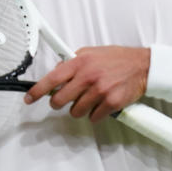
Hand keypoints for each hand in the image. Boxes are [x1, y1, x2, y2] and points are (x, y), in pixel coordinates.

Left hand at [23, 46, 149, 121]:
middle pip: (59, 100)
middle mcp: (88, 76)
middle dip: (60, 102)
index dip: (36, 91)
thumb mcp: (91, 52)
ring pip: (75, 111)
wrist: (143, 66)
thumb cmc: (117, 59)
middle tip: (66, 99)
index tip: (29, 98)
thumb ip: (73, 61)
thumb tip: (57, 71)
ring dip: (80, 109)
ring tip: (90, 99)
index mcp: (80, 62)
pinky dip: (95, 114)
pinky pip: (93, 117)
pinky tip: (101, 104)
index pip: (51, 79)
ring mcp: (99, 90)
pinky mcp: (110, 103)